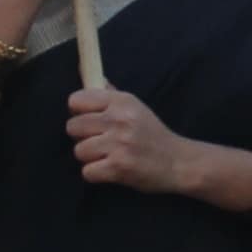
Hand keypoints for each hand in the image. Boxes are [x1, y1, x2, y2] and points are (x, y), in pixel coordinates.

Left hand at [65, 86, 200, 193]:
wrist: (179, 162)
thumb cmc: (154, 135)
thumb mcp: (136, 108)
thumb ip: (111, 95)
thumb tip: (92, 77)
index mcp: (121, 101)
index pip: (77, 100)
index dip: (78, 112)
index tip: (90, 120)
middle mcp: (119, 119)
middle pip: (73, 127)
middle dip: (82, 137)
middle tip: (99, 142)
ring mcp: (118, 144)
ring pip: (79, 151)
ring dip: (89, 158)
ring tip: (107, 156)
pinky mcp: (119, 167)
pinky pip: (87, 172)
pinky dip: (96, 174)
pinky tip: (110, 170)